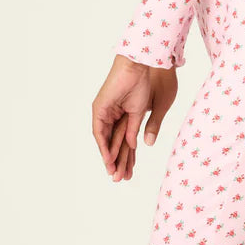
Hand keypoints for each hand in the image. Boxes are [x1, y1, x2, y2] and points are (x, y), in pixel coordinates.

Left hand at [92, 54, 178, 181]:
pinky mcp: (100, 108)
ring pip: (106, 140)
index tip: (129, 171)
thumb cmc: (144, 83)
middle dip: (117, 162)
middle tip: (119, 179)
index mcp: (123, 115)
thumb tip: (135, 146)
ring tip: (112, 174)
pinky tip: (107, 158)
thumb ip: (136, 129)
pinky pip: (100, 131)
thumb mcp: (141, 112)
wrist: (139, 66)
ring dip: (109, 158)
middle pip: (114, 143)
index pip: (123, 141)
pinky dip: (104, 145)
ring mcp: (104, 112)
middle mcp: (111, 115)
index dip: (127, 157)